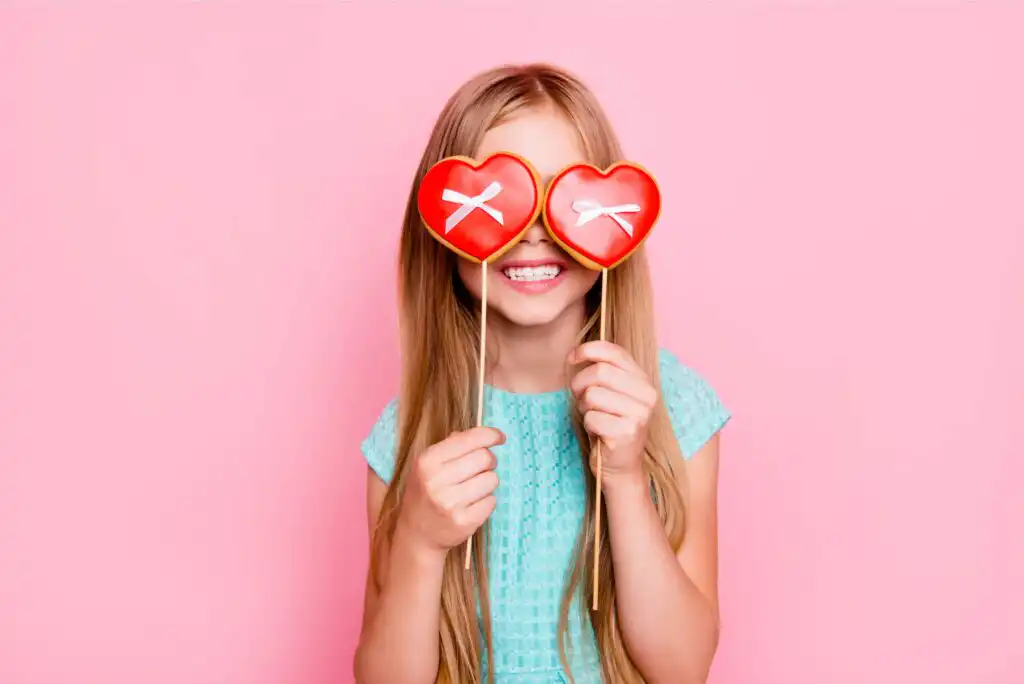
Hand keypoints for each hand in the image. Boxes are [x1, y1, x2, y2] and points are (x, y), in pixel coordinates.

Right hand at [396, 426, 503, 557]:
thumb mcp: (428, 465)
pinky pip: (492, 501)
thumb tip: (483, 436)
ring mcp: (450, 503)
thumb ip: (452, 446)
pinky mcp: (464, 522)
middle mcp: (436, 481)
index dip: (490, 435)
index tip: (500, 437)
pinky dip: (487, 501)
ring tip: (474, 489)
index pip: (469, 439)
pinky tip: (472, 505)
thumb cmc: (425, 493)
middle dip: (490, 460)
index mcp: (427, 461)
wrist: (416, 535)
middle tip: (484, 467)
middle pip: (485, 457)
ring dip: (488, 482)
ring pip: (492, 479)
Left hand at [569, 341, 657, 485]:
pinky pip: (592, 417)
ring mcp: (639, 414)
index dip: (588, 350)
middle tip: (579, 397)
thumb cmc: (611, 424)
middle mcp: (647, 395)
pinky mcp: (627, 433)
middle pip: (600, 371)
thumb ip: (603, 370)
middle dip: (580, 383)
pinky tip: (598, 431)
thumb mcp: (611, 393)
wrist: (621, 464)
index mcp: (644, 380)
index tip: (572, 358)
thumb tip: (575, 353)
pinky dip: (588, 424)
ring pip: (593, 394)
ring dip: (584, 406)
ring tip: (592, 415)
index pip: (615, 352)